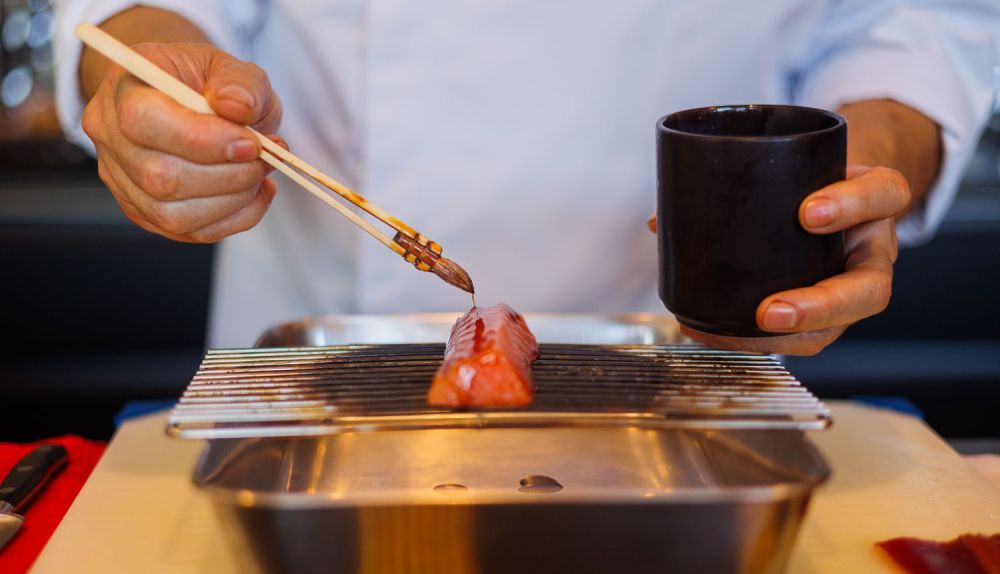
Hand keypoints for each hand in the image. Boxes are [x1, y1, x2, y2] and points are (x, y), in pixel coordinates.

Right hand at [82, 42, 283, 242]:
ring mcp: (121, 180)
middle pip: (159, 176)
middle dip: (229, 175)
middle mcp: (110, 137)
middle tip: (264, 159)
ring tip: (260, 173)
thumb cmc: (206, 83)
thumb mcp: (231, 66)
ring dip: (234, 199)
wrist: (190, 100)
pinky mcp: (144, 212)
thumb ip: (241, 82)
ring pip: (174, 214)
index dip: (202, 140)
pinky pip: (191, 231)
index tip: (251, 144)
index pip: (142, 120)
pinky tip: (253, 193)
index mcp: (123, 88)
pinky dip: (235, 217)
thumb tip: (238, 106)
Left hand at [680, 165, 909, 354]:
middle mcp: (872, 251)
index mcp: (874, 203)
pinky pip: (805, 337)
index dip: (852, 203)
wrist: (840, 195)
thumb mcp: (794, 166)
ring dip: (788, 336)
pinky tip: (716, 335)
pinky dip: (759, 340)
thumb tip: (660, 222)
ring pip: (839, 325)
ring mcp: (854, 286)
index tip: (808, 212)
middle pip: (869, 289)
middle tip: (770, 311)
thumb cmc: (814, 182)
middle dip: (819, 306)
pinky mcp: (830, 312)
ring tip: (741, 334)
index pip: (883, 193)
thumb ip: (737, 181)